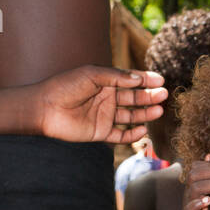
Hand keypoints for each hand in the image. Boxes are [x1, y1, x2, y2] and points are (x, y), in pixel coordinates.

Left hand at [36, 66, 166, 144]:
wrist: (46, 109)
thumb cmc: (65, 86)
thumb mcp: (92, 75)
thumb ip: (116, 77)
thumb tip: (138, 79)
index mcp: (104, 82)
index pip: (129, 81)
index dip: (145, 80)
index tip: (160, 80)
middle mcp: (106, 98)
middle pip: (133, 98)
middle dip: (148, 96)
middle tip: (163, 95)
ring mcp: (104, 116)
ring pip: (130, 116)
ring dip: (144, 114)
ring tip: (159, 110)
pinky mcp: (100, 132)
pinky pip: (120, 135)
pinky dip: (132, 134)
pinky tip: (142, 129)